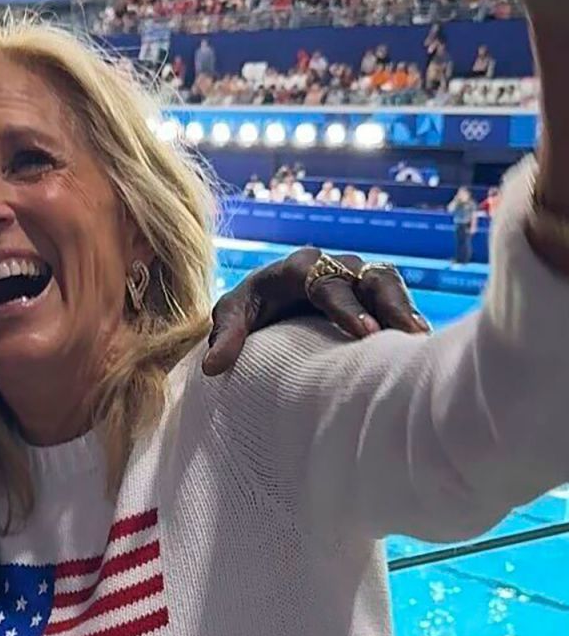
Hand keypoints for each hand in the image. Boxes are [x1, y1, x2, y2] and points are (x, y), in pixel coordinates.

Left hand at [203, 250, 429, 374]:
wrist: (269, 300)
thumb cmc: (251, 307)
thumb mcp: (232, 314)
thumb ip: (225, 335)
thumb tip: (213, 369)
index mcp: (299, 267)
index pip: (326, 283)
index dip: (346, 307)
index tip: (363, 333)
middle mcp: (335, 266)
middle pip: (370, 278)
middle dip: (389, 305)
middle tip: (406, 335)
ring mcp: (359, 277)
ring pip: (390, 286)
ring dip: (406, 312)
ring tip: (422, 341)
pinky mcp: (374, 294)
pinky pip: (398, 302)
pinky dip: (408, 321)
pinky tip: (421, 348)